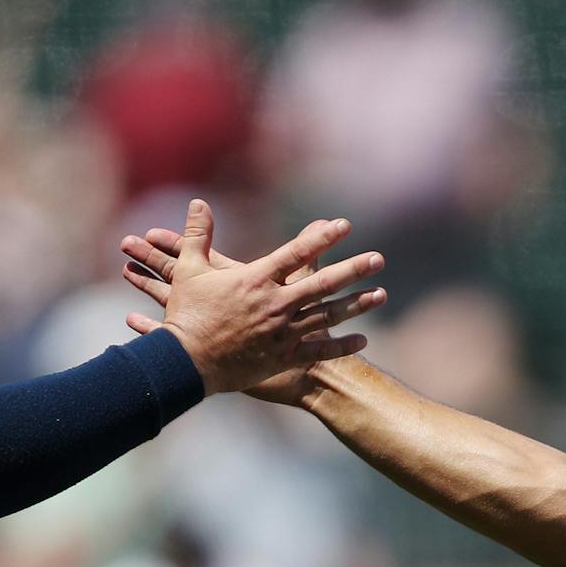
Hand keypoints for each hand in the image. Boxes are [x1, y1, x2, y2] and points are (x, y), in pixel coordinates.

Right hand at [122, 200, 384, 401]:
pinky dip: (341, 346)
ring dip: (356, 304)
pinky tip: (363, 340)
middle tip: (378, 259)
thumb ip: (198, 235)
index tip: (344, 225)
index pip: (296, 253)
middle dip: (354, 270)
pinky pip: (318, 351)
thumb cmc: (186, 315)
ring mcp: (281, 333)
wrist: (184, 364)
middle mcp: (275, 304)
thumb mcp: (189, 270)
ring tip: (381, 294)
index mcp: (256, 280)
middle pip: (323, 284)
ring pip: (327, 316)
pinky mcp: (282, 358)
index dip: (322, 237)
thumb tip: (199, 202)